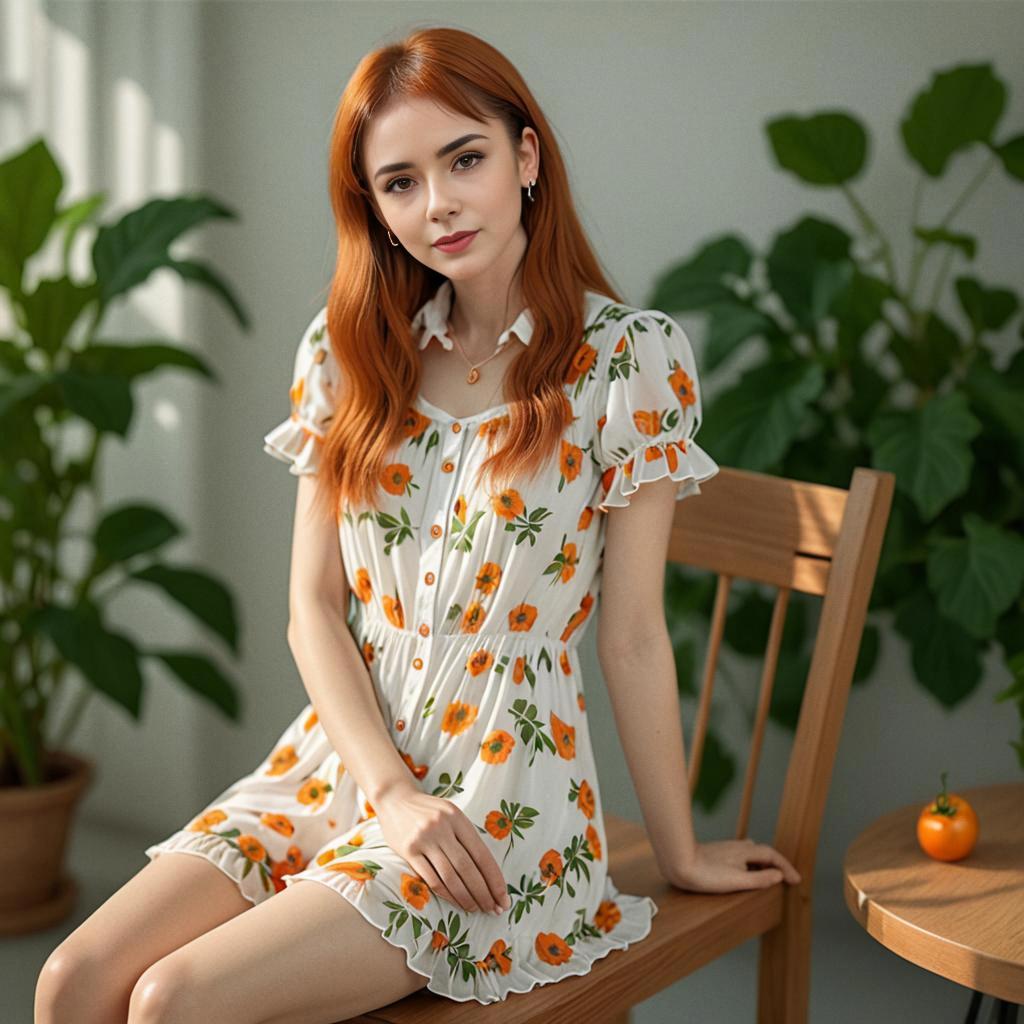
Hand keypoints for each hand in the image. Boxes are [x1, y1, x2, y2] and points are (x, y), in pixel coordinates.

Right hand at [375, 783, 510, 914]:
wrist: (395, 798)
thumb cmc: (429, 811)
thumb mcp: (451, 814)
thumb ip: (466, 837)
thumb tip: (488, 872)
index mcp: (458, 817)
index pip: (481, 854)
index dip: (494, 879)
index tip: (504, 897)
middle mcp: (442, 827)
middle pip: (467, 867)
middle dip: (484, 892)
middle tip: (494, 909)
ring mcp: (424, 839)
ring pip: (450, 876)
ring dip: (466, 897)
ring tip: (476, 909)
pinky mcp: (408, 850)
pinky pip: (431, 878)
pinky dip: (447, 894)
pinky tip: (456, 902)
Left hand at [667, 838, 801, 893]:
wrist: (678, 862)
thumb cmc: (707, 875)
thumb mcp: (737, 881)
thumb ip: (760, 879)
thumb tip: (779, 875)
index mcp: (745, 852)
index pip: (773, 856)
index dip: (786, 867)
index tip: (797, 880)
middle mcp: (738, 847)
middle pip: (763, 852)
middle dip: (776, 864)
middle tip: (786, 879)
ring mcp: (726, 849)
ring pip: (751, 853)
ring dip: (762, 864)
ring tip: (768, 878)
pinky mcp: (717, 853)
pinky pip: (740, 856)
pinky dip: (750, 864)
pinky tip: (744, 874)